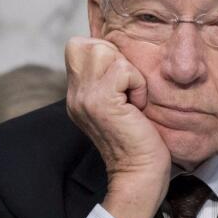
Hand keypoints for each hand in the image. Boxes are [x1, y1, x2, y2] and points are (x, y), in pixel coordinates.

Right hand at [65, 36, 169, 217]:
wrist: (141, 174)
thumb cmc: (142, 142)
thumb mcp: (122, 105)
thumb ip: (113, 81)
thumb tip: (123, 55)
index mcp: (79, 94)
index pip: (79, 46)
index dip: (107, 54)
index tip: (124, 83)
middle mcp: (75, 94)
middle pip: (86, 44)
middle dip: (116, 59)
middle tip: (128, 89)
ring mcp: (84, 98)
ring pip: (104, 52)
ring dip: (128, 72)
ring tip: (133, 98)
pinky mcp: (101, 103)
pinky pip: (122, 70)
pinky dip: (137, 84)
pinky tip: (138, 107)